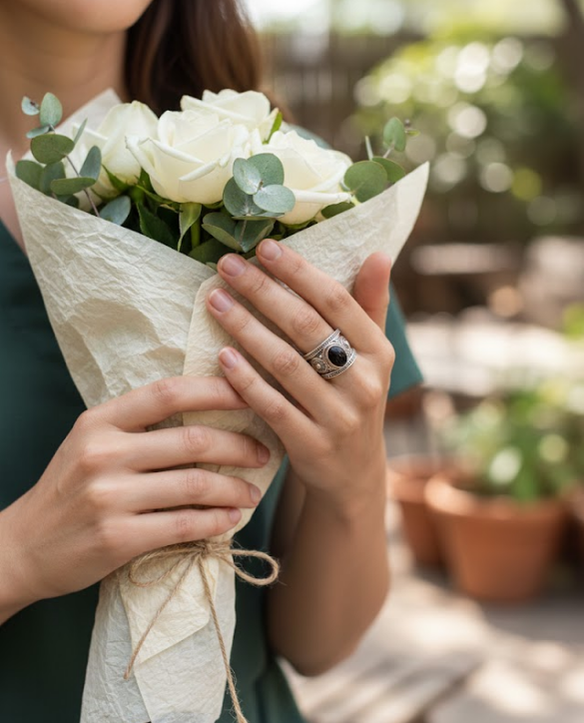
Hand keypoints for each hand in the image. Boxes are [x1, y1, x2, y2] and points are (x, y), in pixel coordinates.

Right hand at [0, 377, 267, 612]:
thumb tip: (205, 409)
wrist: (23, 547)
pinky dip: (216, 520)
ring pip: (195, 484)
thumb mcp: (91, 442)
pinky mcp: (118, 538)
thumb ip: (137, 425)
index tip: (250, 393)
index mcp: (100, 421)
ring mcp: (110, 496)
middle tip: (265, 452)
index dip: (216, 390)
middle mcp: (104, 453)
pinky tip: (232, 517)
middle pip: (192, 439)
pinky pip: (184, 524)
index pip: (168, 393)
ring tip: (253, 491)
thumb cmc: (68, 490)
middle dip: (239, 445)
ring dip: (234, 488)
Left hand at [206, 240, 393, 511]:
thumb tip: (377, 254)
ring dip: (246, 328)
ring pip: (285, 363)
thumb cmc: (353, 400)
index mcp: (379, 352)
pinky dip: (245, 379)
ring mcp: (339, 417)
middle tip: (227, 265)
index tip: (264, 247)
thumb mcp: (371, 357)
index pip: (336, 301)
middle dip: (263, 291)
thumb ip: (369, 306)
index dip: (299, 272)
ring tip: (214, 300)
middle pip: (306, 326)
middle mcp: (365, 382)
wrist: (353, 475)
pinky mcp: (312, 445)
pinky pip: (272, 405)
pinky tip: (221, 356)